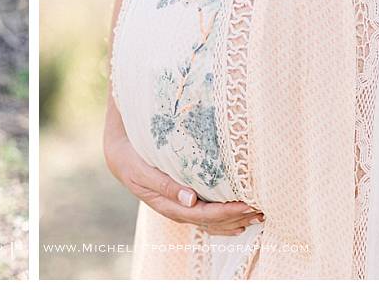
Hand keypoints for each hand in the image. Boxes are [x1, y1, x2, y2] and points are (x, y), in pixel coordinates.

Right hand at [103, 106, 262, 234]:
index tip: (246, 205)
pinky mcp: (183, 200)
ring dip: (235, 220)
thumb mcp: (141, 170)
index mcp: (167, 204)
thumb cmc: (130, 160)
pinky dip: (225, 218)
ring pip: (211, 221)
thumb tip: (191, 199)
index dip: (226, 212)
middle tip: (261, 210)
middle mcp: (176, 210)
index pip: (202, 214)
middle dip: (236, 218)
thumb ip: (165, 185)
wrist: (118, 156)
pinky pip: (207, 215)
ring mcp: (180, 207)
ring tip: (257, 215)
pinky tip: (239, 218)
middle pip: (211, 221)